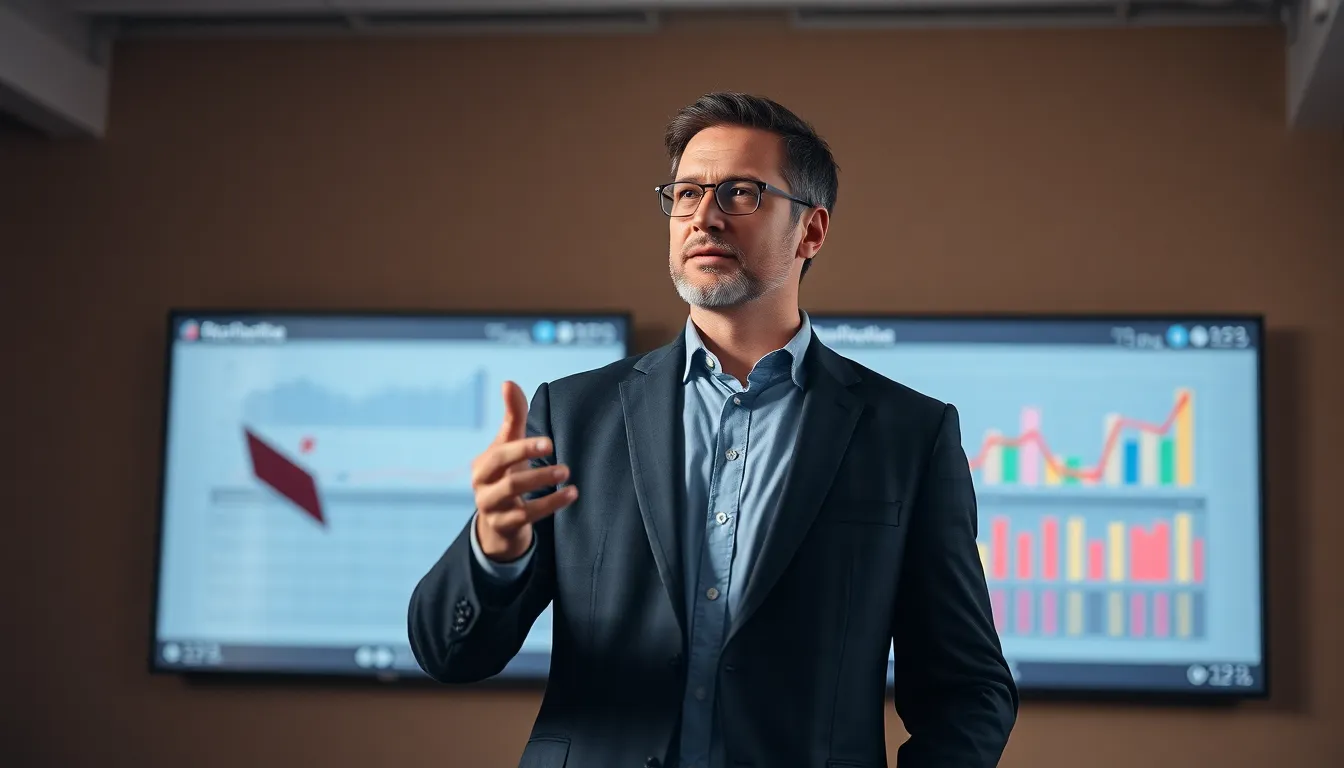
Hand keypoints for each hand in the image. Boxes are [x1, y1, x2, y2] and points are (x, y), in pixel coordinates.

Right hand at [471, 380, 577, 561]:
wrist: (498, 522)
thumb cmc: (506, 474)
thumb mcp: (508, 447)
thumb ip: (512, 416)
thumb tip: (508, 382)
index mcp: (483, 464)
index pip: (500, 453)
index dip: (523, 447)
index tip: (548, 442)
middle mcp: (482, 486)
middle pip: (503, 473)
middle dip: (530, 462)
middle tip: (561, 458)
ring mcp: (492, 508)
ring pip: (514, 495)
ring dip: (542, 483)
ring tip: (567, 473)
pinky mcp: (505, 526)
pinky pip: (527, 516)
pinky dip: (550, 504)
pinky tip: (571, 494)